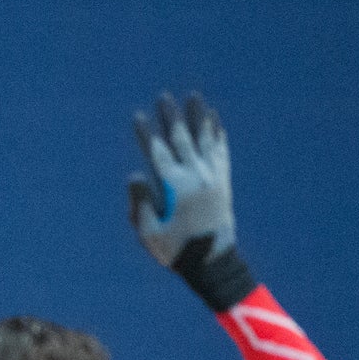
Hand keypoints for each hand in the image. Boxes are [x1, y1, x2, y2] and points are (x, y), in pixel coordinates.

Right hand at [127, 91, 234, 269]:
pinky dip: (217, 136)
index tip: (138, 116)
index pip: (157, 152)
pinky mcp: (223, 182)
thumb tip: (135, 175)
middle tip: (164, 97)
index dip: (146, 133)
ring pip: (204, 140)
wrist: (213, 262)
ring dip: (198, 117)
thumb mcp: (149, 233)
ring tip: (195, 98)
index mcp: (175, 187)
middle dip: (171, 116)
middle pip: (181, 139)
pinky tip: (215, 123)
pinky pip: (221, 152)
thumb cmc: (176, 251)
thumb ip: (139, 204)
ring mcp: (212, 177)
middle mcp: (195, 176)